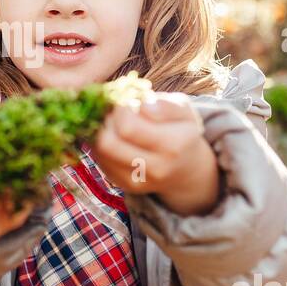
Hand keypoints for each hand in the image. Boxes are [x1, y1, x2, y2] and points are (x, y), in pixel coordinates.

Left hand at [90, 92, 221, 214]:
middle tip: (117, 111)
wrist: (185, 168)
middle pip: (108, 143)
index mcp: (172, 146)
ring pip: (100, 151)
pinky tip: (115, 135)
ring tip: (115, 122)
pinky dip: (101, 143)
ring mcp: (137, 181)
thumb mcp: (185, 111)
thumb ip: (166, 105)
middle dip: (107, 120)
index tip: (129, 101)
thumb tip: (143, 107)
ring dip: (101, 131)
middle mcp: (155, 168)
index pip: (128, 127)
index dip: (121, 109)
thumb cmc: (182, 131)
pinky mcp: (123, 184)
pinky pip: (101, 159)